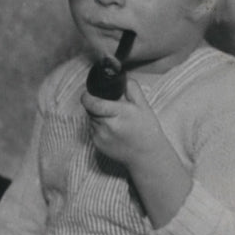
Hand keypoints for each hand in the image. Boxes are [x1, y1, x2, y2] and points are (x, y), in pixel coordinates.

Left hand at [81, 78, 192, 227]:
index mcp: (119, 114)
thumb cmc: (147, 130)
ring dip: (98, 116)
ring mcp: (100, 137)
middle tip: (110, 107)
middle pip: (90, 109)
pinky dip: (99, 127)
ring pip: (91, 119)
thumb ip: (131, 88)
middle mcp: (107, 126)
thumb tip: (120, 78)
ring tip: (113, 120)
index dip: (87, 96)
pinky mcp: (96, 145)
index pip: (92, 102)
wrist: (146, 156)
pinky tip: (112, 130)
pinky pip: (92, 130)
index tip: (89, 93)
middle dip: (96, 105)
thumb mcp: (143, 106)